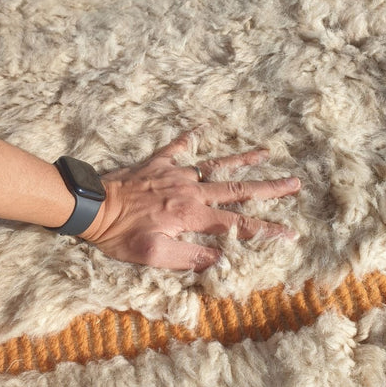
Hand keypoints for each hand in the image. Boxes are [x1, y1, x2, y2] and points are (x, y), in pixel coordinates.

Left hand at [80, 131, 300, 271]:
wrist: (91, 206)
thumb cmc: (119, 234)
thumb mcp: (152, 256)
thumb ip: (187, 257)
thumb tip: (219, 259)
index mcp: (191, 215)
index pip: (237, 224)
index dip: (265, 230)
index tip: (290, 232)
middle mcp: (189, 191)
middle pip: (237, 189)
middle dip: (268, 188)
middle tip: (294, 182)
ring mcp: (174, 172)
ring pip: (215, 164)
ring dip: (242, 159)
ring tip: (265, 152)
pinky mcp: (158, 162)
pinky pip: (179, 146)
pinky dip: (192, 137)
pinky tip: (203, 127)